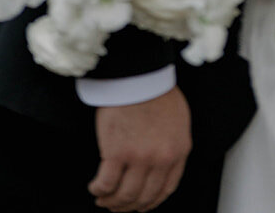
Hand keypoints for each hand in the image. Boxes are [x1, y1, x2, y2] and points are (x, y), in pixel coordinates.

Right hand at [90, 88, 190, 211]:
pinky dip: (99, 190)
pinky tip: (94, 188)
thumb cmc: (155, 90)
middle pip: (144, 197)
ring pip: (125, 195)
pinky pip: (106, 184)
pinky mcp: (118, 153)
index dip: (150, 202)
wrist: (139, 74)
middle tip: (116, 205)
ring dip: (111, 202)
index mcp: (179, 151)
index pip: (165, 190)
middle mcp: (161, 159)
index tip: (139, 204)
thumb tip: (163, 165)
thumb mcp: (178, 120)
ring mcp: (140, 158)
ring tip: (102, 199)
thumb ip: (173, 145)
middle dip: (128, 206)